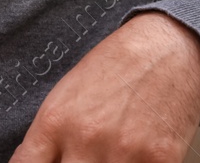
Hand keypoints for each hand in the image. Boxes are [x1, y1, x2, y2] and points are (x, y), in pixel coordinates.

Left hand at [9, 12, 199, 162]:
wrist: (164, 48)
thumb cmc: (114, 69)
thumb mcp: (65, 95)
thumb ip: (48, 137)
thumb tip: (35, 162)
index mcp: (55, 121)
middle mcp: (85, 138)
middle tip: (81, 157)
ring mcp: (123, 152)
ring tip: (110, 154)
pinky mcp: (161, 160)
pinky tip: (135, 158)